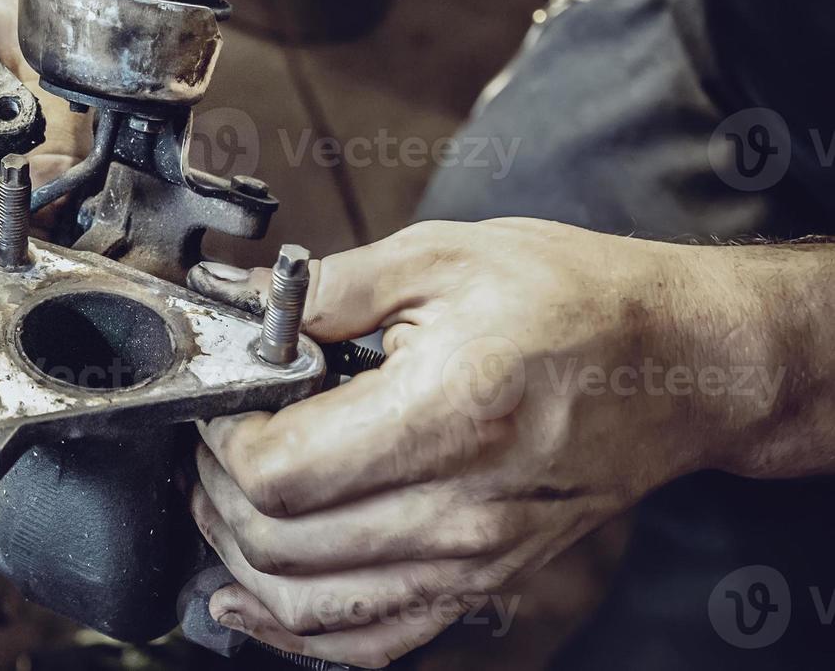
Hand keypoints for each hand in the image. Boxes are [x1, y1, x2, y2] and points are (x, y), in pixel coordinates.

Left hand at [185, 219, 769, 666]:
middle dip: (217, 490)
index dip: (224, 437)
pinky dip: (297, 632)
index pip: (281, 470)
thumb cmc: (576, 302)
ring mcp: (475, 560)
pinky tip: (249, 601)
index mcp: (447, 414)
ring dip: (240, 558)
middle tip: (214, 439)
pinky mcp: (484, 583)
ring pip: (310, 603)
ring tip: (219, 500)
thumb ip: (330, 286)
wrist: (677, 362)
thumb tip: (242, 302)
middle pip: (281, 542)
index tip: (224, 400)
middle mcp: (461, 508)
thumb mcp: (445, 257)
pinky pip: (371, 640)